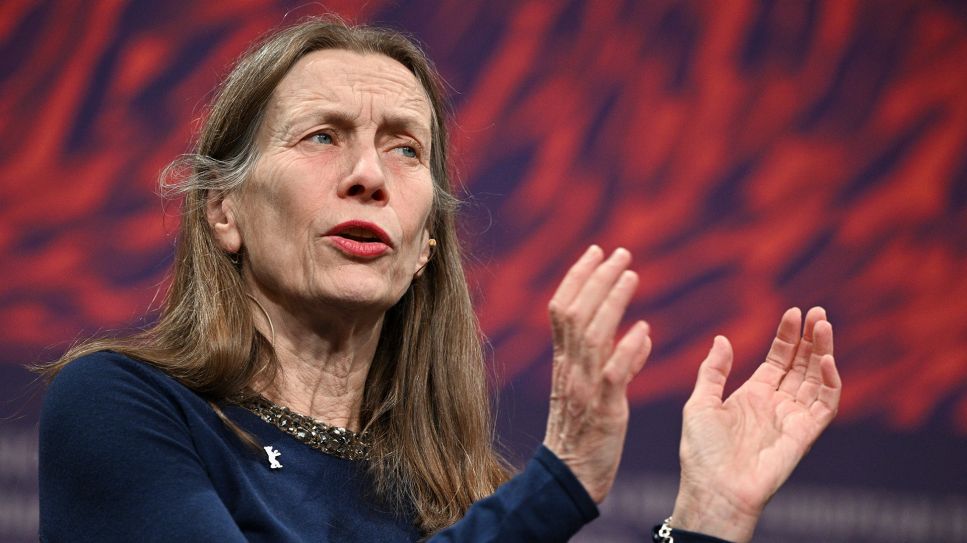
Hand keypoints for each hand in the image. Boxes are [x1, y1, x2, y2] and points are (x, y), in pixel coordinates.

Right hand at [543, 245, 651, 502]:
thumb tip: (637, 334)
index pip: (562, 308)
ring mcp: (584, 387)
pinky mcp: (602, 409)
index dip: (577, 276)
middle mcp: (569, 368)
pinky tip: (643, 331)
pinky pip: (613, 375)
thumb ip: (609, 360)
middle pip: (575, 312)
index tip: (596, 250)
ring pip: (592, 335)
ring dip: (612, 301)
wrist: (569, 475)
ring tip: (631, 275)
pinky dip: (627, 350)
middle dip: (597, 277)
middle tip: (620, 252)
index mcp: (563, 361)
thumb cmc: (581, 433)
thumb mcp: (588, 390)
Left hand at [671, 307, 841, 541]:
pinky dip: (830, 383)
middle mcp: (776, 404)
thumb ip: (713, 371)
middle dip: (810, 339)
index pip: (778, 359)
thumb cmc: (702, 452)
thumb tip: (721, 338)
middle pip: (801, 365)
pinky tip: (825, 360)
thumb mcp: (700, 403)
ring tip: (823, 325)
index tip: (793, 311)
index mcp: (752, 395)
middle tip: (817, 312)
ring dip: (823, 353)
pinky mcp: (805, 434)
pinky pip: (824, 405)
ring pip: (817, 379)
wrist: (714, 488)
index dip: (787, 337)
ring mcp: (792, 418)